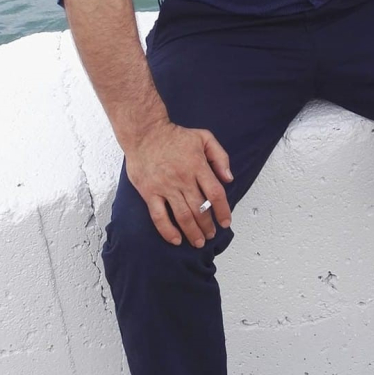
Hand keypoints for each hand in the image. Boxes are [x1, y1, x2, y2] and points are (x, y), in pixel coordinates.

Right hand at [125, 122, 232, 246]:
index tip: (226, 222)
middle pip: (200, 209)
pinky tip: (175, 239)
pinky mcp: (149, 192)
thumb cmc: (175, 135)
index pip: (215, 194)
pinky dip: (168, 231)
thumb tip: (229, 178)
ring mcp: (165, 187)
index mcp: (197, 166)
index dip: (223, 210)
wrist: (145, 132)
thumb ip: (220, 157)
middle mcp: (183, 179)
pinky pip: (159, 216)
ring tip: (198, 242)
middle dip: (208, 226)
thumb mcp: (204, 137)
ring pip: (182, 216)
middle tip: (211, 234)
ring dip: (193, 232)